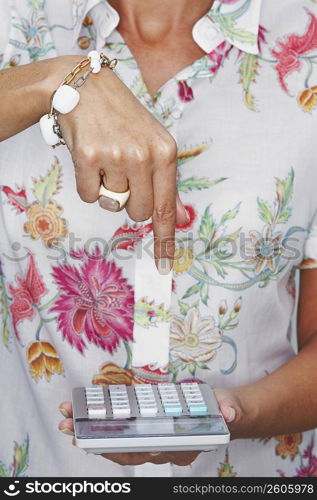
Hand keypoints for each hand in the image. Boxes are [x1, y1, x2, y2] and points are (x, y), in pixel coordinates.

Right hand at [54, 57, 188, 271]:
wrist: (88, 88)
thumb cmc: (126, 120)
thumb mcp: (156, 145)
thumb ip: (168, 185)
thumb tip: (181, 220)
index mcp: (166, 153)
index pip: (167, 207)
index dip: (165, 240)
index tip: (163, 265)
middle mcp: (144, 156)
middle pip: (139, 213)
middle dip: (131, 203)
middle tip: (125, 176)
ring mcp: (115, 156)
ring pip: (113, 205)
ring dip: (109, 190)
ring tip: (107, 161)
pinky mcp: (87, 157)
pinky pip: (89, 195)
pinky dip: (88, 184)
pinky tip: (91, 159)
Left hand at [58, 388, 243, 465]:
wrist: (225, 414)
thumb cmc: (225, 411)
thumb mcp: (230, 407)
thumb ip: (229, 410)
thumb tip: (228, 412)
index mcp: (179, 445)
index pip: (145, 451)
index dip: (118, 447)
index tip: (94, 441)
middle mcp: (162, 447)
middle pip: (122, 448)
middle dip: (92, 439)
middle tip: (67, 425)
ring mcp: (154, 438)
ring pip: (117, 440)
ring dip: (91, 430)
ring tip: (67, 416)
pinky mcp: (149, 425)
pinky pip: (123, 427)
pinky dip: (103, 421)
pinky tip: (86, 411)